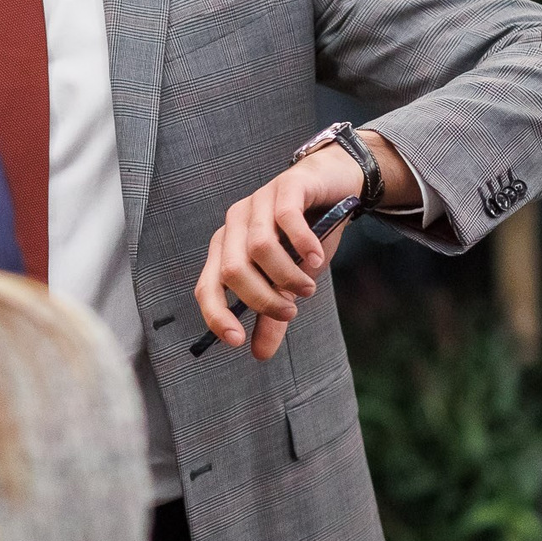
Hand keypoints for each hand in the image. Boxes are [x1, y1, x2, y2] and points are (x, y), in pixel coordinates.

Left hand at [193, 145, 367, 362]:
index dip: (215, 315)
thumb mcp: (289, 281)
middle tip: (291, 309)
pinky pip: (286, 217)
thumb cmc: (307, 236)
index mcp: (227, 248)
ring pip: (259, 247)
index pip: (206, 286)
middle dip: (263, 299)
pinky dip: (302, 244)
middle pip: (232, 270)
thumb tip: (259, 354)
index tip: (237, 341)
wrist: (335, 186)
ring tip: (308, 286)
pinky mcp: (286, 185)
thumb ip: (272, 315)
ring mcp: (258, 201)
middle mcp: (235, 223)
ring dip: (286, 276)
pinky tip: (316, 258)